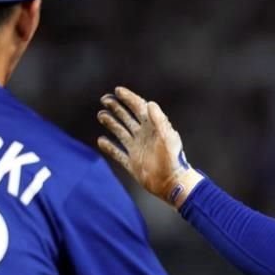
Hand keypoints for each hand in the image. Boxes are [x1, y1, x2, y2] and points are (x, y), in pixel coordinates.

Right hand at [97, 86, 202, 206]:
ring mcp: (137, 149)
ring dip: (111, 123)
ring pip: (120, 132)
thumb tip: (149, 103)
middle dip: (117, 108)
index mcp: (153, 128)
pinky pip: (117, 153)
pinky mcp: (132, 163)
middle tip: (105, 99)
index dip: (129, 98)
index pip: (139, 108)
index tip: (118, 90)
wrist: (172, 183)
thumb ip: (159, 120)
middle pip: (127, 117)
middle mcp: (143, 136)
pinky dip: (109, 147)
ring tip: (101, 115)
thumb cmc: (173, 160)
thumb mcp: (167, 137)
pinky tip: (101, 140)